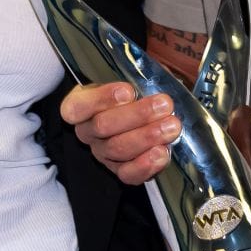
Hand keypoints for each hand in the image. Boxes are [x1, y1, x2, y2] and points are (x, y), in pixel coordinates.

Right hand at [60, 82, 178, 184]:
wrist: (139, 117)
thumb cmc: (132, 95)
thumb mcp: (130, 78)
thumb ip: (139, 75)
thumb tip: (158, 76)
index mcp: (80, 106)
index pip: (78, 106)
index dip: (102, 99)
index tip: (129, 91)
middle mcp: (87, 132)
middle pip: (103, 126)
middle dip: (137, 115)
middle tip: (164, 105)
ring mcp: (102, 153)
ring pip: (118, 149)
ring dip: (147, 137)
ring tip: (172, 126)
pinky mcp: (119, 170)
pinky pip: (128, 174)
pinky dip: (146, 165)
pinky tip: (163, 152)